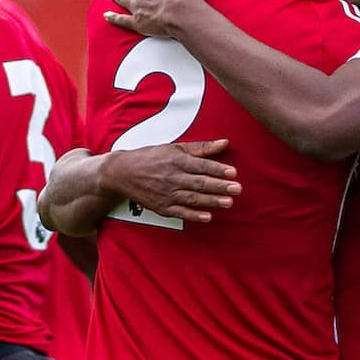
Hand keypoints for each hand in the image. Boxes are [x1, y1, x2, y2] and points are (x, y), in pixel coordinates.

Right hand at [103, 139, 240, 221]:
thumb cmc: (151, 157)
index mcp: (176, 161)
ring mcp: (166, 194)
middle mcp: (172, 177)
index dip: (218, 169)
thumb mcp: (174, 148)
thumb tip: (225, 143)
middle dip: (219, 186)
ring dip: (211, 201)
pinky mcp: (161, 207)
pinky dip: (193, 215)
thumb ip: (201, 148)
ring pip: (192, 198)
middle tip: (237, 189)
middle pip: (199, 182)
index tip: (233, 172)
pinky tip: (207, 217)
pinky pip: (180, 212)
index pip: (201, 165)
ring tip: (228, 203)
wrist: (122, 173)